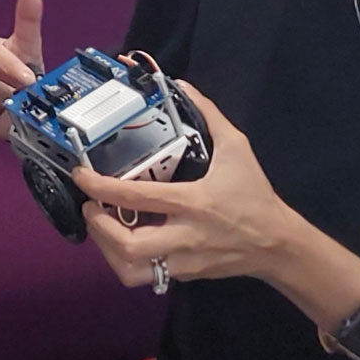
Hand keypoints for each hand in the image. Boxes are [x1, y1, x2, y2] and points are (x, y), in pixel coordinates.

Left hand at [74, 85, 295, 288]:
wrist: (278, 244)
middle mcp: (184, 237)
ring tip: (102, 225)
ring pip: (131, 271)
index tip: (81, 176)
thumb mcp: (237, 148)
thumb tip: (183, 84)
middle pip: (127, 246)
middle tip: (90, 206)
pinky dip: (126, 259)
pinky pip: (145, 274)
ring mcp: (183, 262)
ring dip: (107, 250)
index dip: (101, 187)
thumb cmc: (254, 195)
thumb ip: (209, 114)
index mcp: (193, 203)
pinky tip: (123, 238)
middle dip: (99, 228)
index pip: (137, 197)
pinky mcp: (184, 276)